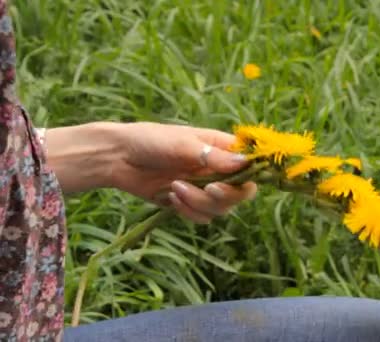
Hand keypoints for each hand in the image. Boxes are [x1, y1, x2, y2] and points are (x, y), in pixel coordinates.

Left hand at [112, 122, 256, 223]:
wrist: (117, 157)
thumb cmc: (150, 140)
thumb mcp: (183, 144)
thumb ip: (214, 157)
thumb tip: (245, 163)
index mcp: (221, 148)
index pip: (250, 166)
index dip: (249, 176)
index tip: (234, 179)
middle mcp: (217, 170)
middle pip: (240, 193)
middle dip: (225, 195)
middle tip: (209, 188)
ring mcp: (204, 188)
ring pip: (221, 209)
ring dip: (200, 202)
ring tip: (176, 188)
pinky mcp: (189, 203)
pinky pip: (201, 217)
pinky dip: (188, 211)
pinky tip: (170, 197)